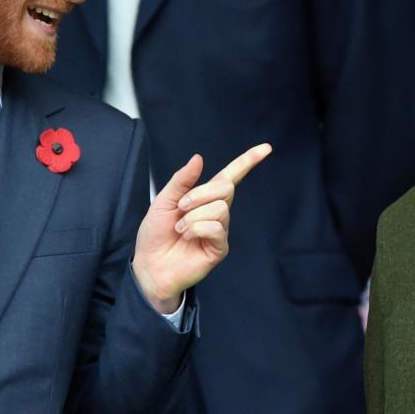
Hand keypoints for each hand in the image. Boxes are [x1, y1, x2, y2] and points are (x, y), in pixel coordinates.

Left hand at [132, 144, 271, 311]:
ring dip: (193, 216)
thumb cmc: (155, 235)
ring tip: (180, 228)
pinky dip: (197, 228)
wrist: (149, 265)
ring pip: (219, 208)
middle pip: (225, 188)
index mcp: (204, 198)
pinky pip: (217, 228)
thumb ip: (182, 180)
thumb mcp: (163, 201)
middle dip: (199, 194)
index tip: (266, 148)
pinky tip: (187, 237)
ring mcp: (220, 230)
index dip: (247, 162)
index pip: (231, 176)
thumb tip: (199, 158)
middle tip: (180, 207)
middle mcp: (217, 212)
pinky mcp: (219, 248)